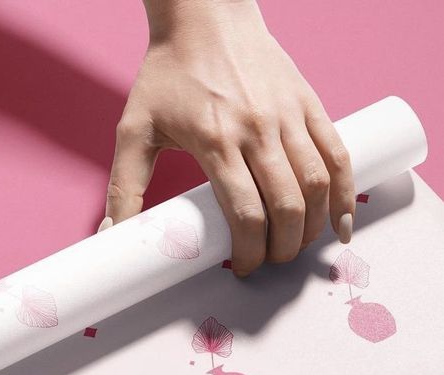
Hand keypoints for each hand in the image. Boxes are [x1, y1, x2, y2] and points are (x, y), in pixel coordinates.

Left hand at [102, 0, 354, 275]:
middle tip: (270, 262)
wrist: (205, 14)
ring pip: (317, 183)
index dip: (249, 251)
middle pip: (286, 206)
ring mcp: (287, 115)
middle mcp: (257, 129)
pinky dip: (346, 192)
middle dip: (281, 247)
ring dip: (312, 227)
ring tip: (297, 247)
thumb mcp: (134, 129)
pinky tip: (341, 221)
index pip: (244, 213)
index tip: (242, 268)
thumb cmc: (167, 73)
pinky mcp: (308, 103)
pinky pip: (338, 154)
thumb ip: (123, 186)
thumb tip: (111, 235)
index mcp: (215, 141)